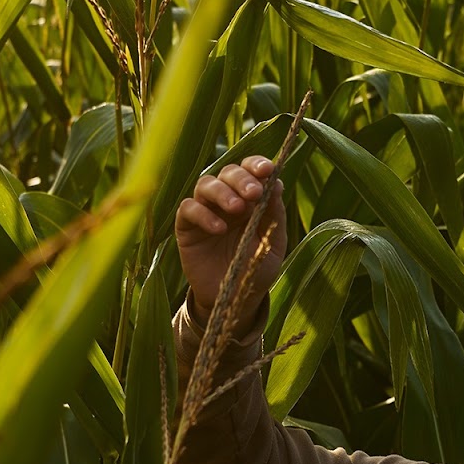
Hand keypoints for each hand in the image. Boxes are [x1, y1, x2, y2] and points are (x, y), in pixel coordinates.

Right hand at [175, 157, 285, 321]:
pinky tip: (219, 229)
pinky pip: (188, 209)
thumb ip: (274, 214)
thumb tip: (277, 184)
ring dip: (222, 192)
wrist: (236, 298)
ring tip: (237, 208)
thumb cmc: (256, 267)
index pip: (250, 170)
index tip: (267, 170)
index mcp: (250, 198)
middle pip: (227, 172)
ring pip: (206, 185)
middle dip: (241, 178)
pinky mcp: (187, 227)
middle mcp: (226, 199)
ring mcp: (205, 211)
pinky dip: (203, 214)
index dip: (256, 165)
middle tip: (254, 193)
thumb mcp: (273, 242)